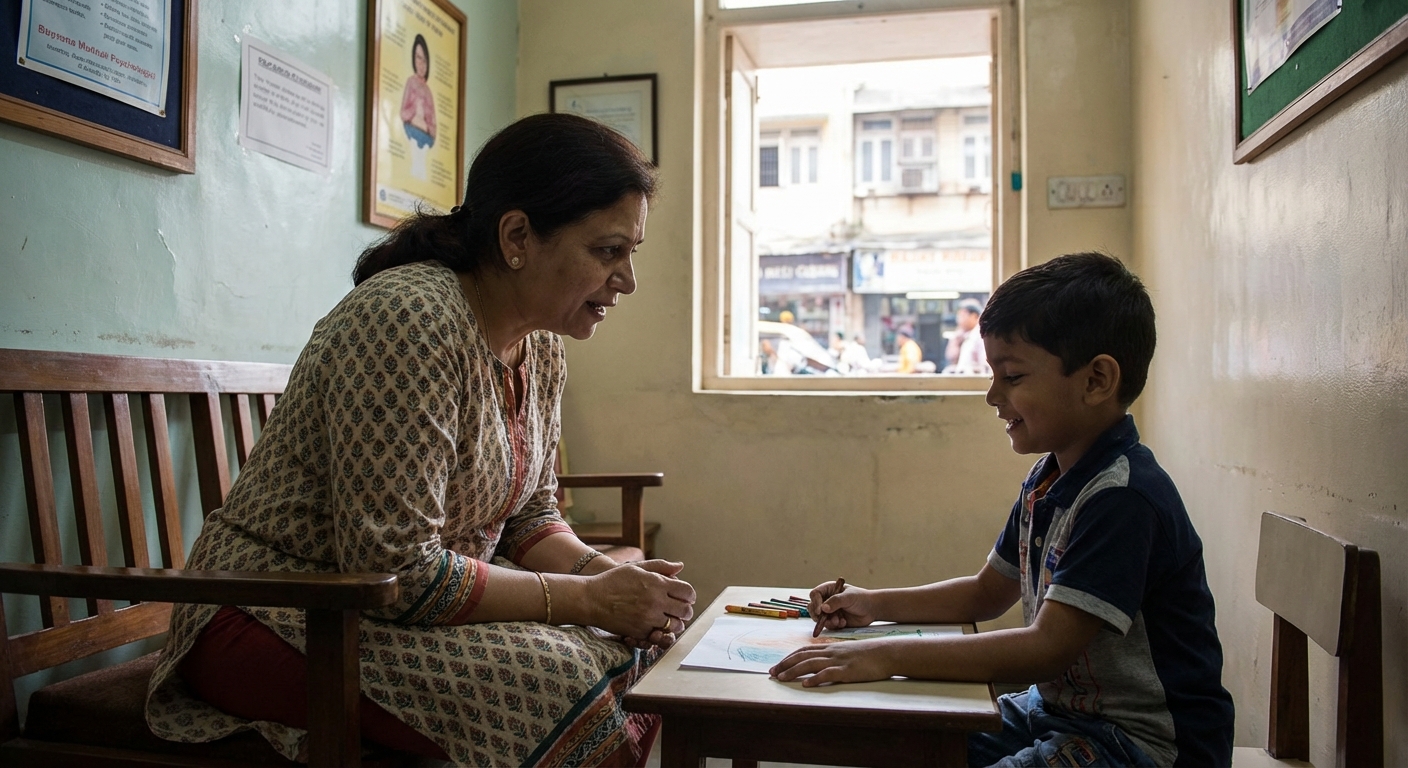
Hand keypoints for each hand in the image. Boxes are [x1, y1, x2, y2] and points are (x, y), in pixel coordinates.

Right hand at [586, 560, 695, 645]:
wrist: (592, 599)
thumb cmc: (613, 580)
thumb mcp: (636, 568)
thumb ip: (660, 567)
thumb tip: (680, 567)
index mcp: (657, 583)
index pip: (687, 592)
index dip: (690, 596)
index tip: (686, 597)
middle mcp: (655, 601)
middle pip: (685, 611)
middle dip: (686, 611)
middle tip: (681, 611)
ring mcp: (648, 618)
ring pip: (676, 626)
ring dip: (676, 623)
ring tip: (671, 620)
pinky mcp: (640, 631)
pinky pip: (659, 635)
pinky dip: (661, 632)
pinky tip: (656, 626)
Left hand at [769, 638, 893, 686]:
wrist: (886, 653)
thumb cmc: (869, 654)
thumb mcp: (847, 652)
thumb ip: (834, 656)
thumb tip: (822, 665)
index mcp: (830, 648)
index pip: (804, 651)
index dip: (789, 657)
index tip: (778, 665)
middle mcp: (830, 652)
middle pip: (802, 656)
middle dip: (785, 664)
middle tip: (772, 673)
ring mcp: (838, 661)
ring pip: (810, 664)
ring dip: (793, 671)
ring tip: (781, 678)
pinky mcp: (847, 671)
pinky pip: (828, 674)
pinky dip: (815, 679)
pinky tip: (805, 684)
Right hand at [809, 582, 875, 633]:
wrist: (871, 610)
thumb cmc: (861, 598)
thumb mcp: (849, 597)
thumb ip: (836, 601)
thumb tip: (823, 608)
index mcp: (828, 590)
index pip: (815, 595)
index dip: (815, 602)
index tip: (820, 611)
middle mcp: (826, 600)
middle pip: (812, 607)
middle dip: (818, 615)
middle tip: (824, 619)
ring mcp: (829, 611)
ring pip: (819, 618)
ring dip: (828, 621)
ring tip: (839, 621)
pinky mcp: (833, 621)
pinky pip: (827, 625)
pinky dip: (834, 625)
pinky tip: (843, 622)